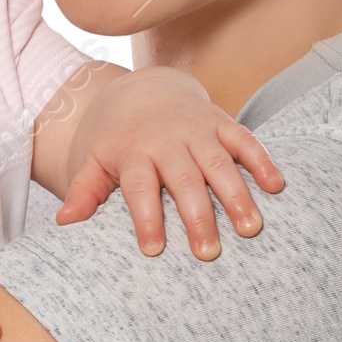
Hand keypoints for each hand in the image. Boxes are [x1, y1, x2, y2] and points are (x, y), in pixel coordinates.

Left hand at [56, 67, 283, 258]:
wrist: (143, 88)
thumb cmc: (118, 139)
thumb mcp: (95, 160)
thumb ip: (85, 191)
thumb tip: (64, 224)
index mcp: (134, 153)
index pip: (140, 188)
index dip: (146, 219)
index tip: (154, 251)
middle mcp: (168, 140)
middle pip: (184, 180)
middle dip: (197, 216)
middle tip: (209, 253)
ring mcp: (198, 130)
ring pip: (220, 163)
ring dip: (237, 195)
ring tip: (250, 228)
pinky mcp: (222, 123)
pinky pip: (245, 141)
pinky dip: (262, 161)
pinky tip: (277, 187)